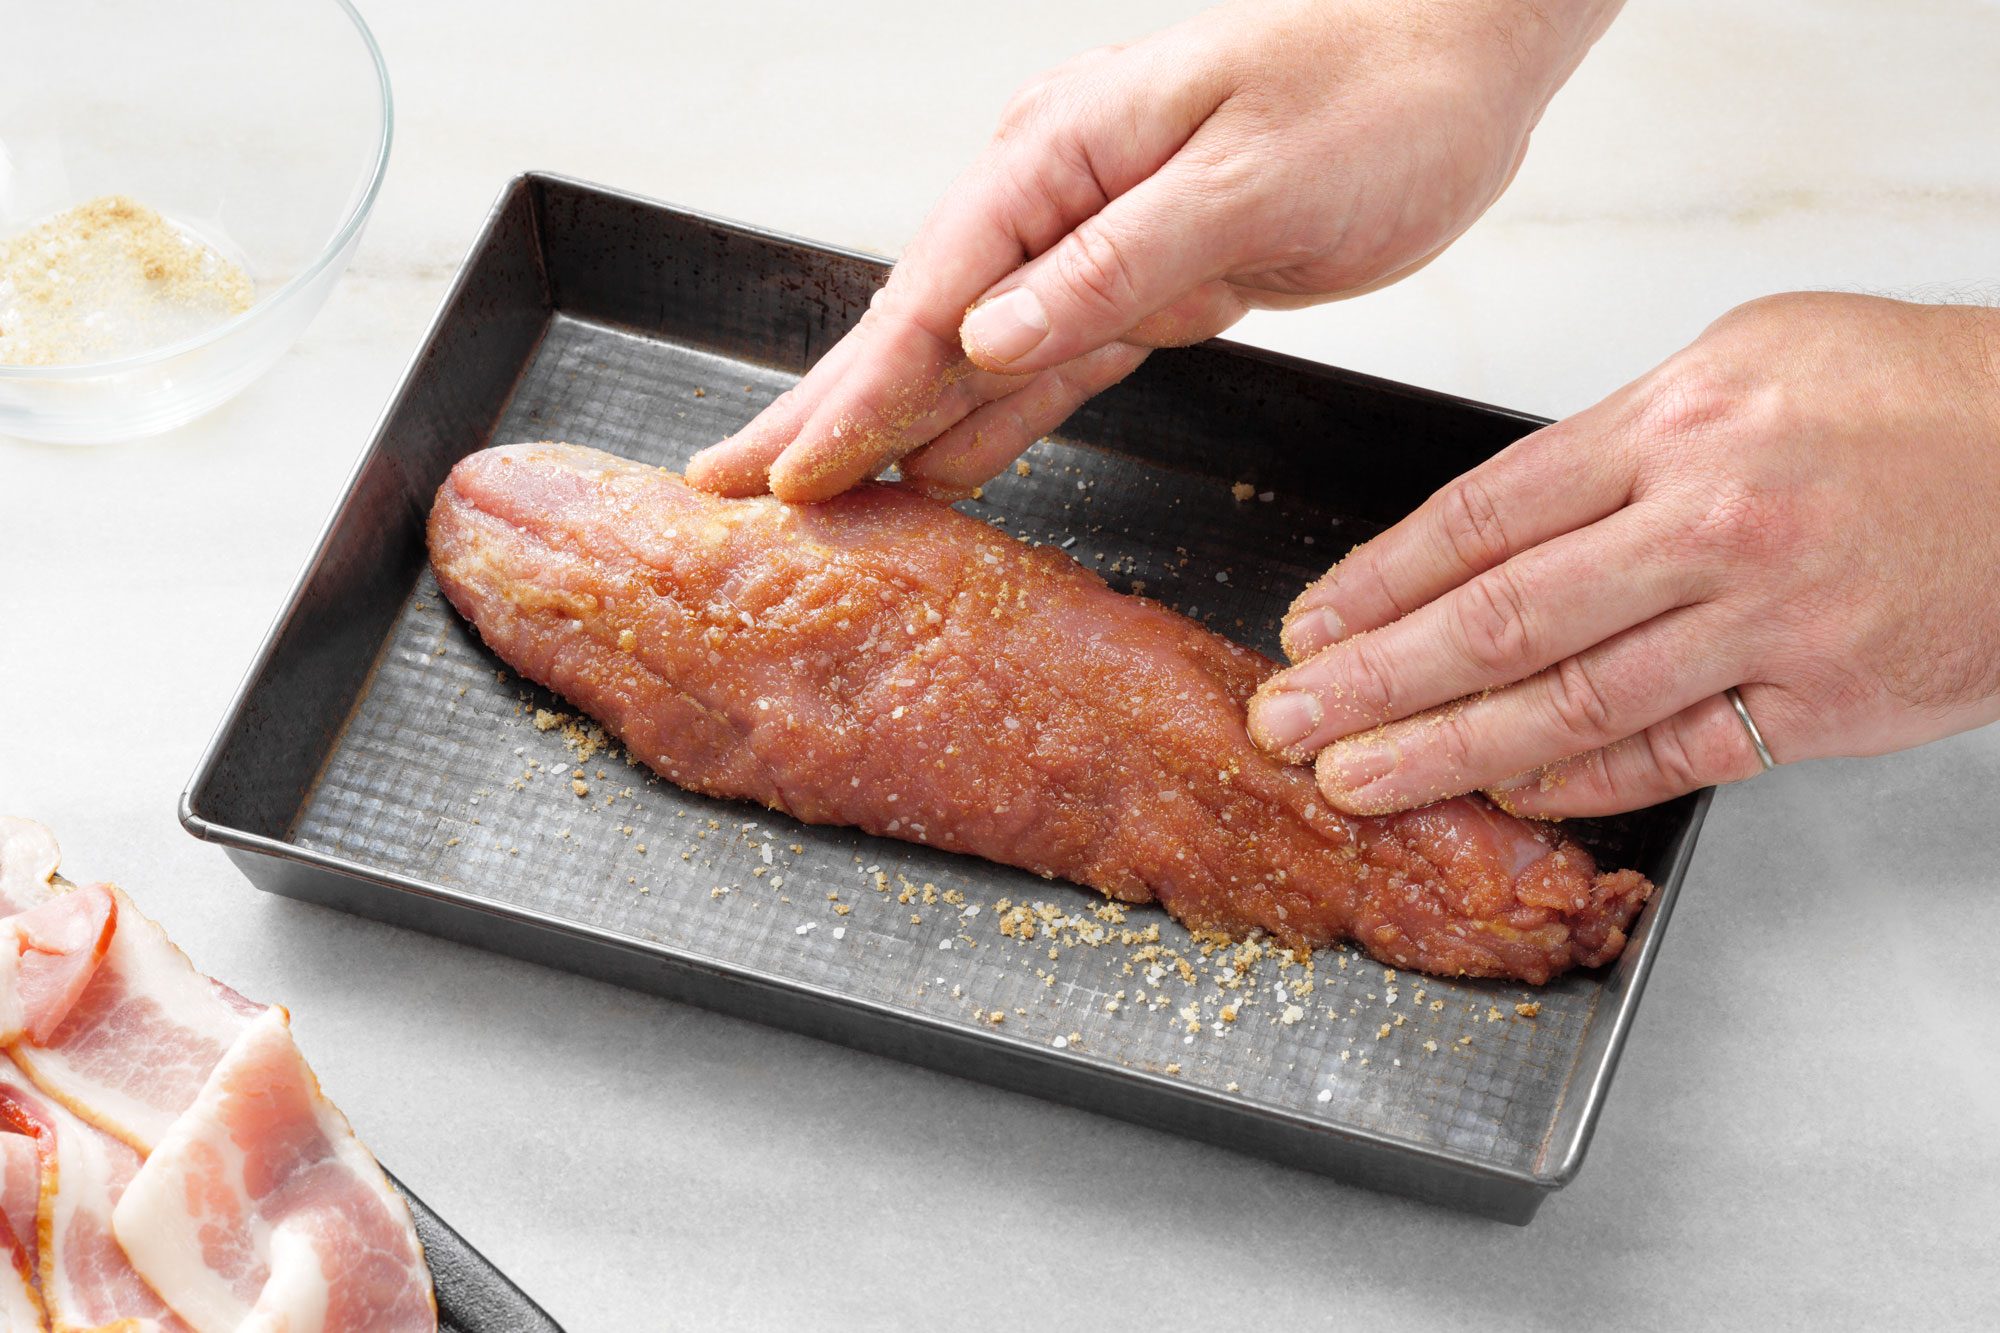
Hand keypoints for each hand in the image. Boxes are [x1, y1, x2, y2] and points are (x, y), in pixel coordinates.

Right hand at [687, 0, 1620, 502]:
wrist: (1467, 47)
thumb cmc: (1376, 92)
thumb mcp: (1246, 180)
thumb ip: (1112, 265)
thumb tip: (984, 338)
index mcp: (1059, 153)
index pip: (931, 294)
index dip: (857, 394)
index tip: (792, 475)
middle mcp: (1058, 196)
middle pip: (918, 324)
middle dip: (827, 408)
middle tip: (732, 485)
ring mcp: (1096, 241)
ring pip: (971, 355)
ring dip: (891, 425)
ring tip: (808, 490)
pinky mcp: (1150, 281)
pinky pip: (1052, 367)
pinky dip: (991, 421)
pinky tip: (938, 469)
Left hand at [1247, 293, 1999, 817]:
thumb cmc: (1913, 396)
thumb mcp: (1748, 360)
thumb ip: (1619, 442)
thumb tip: (1500, 524)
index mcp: (1674, 427)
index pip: (1479, 518)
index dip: (1376, 584)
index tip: (1310, 627)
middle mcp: (1707, 526)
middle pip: (1497, 621)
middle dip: (1373, 681)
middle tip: (1290, 722)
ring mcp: (1764, 624)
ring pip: (1566, 704)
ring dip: (1446, 751)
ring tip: (1358, 779)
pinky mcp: (1819, 703)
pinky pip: (1669, 752)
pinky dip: (1579, 778)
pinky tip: (1505, 793)